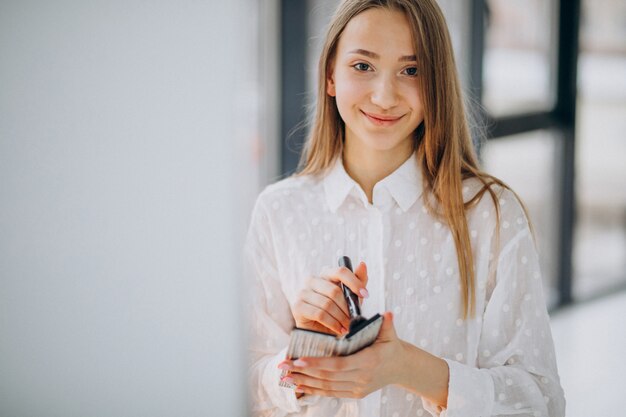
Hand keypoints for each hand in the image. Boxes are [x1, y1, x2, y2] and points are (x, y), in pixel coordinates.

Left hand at [279, 312, 404, 398]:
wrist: (401, 367)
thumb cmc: (391, 346)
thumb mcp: (390, 334)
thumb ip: (386, 323)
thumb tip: (387, 313)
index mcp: (368, 361)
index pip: (338, 364)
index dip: (317, 363)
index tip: (299, 359)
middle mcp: (361, 378)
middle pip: (327, 377)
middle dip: (303, 372)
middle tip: (284, 366)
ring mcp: (358, 388)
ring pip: (327, 387)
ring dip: (305, 382)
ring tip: (286, 376)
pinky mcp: (355, 393)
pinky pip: (331, 393)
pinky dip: (314, 390)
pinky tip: (300, 386)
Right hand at [292, 262, 368, 335]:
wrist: (323, 334)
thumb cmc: (337, 314)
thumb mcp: (351, 298)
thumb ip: (357, 281)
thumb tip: (362, 264)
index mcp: (325, 274)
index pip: (340, 271)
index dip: (354, 282)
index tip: (365, 294)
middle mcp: (312, 280)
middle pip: (334, 290)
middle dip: (347, 307)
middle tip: (355, 318)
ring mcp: (302, 292)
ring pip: (327, 304)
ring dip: (341, 318)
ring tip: (347, 326)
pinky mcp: (297, 306)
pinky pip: (319, 314)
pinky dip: (332, 323)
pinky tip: (338, 329)